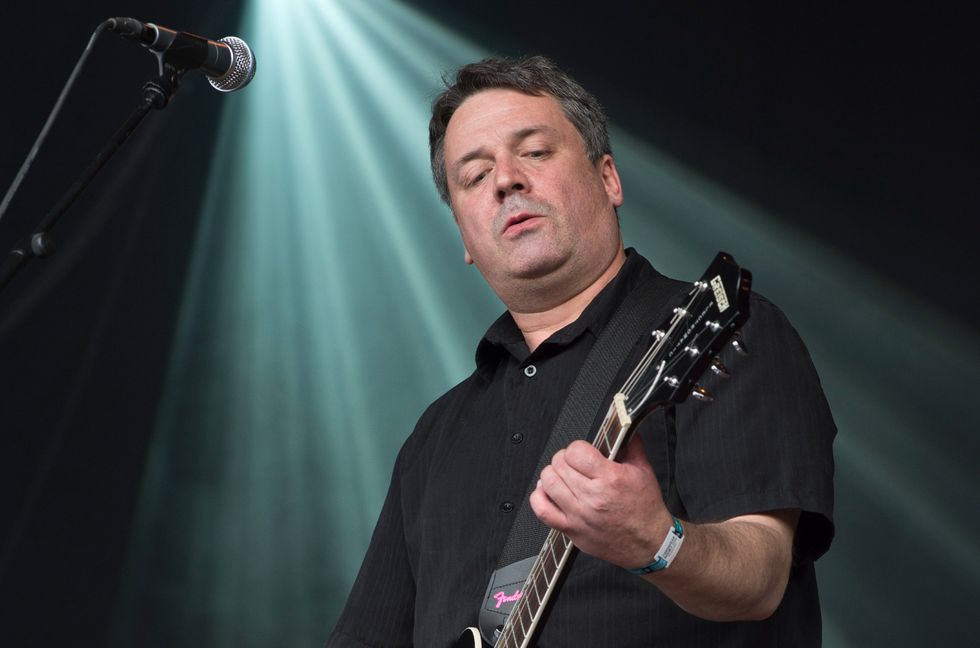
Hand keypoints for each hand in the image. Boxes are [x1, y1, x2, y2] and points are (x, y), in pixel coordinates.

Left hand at [529, 435, 673, 568]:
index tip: (582, 453)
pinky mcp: (571, 530)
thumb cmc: (645, 510)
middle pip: (559, 464)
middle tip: (575, 465)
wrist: (649, 544)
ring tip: (563, 476)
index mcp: (610, 479)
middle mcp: (593, 497)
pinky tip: (549, 492)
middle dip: (565, 459)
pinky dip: (539, 497)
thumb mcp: (644, 471)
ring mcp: (579, 515)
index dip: (577, 448)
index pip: (575, 451)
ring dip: (552, 475)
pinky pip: (542, 510)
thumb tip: (623, 428)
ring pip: (548, 482)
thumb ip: (631, 445)